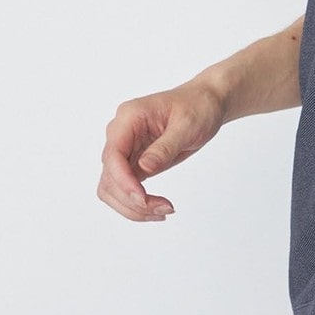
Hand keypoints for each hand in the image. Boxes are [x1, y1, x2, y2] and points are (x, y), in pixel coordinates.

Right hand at [97, 77, 224, 220]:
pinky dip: (137, 203)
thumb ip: (165, 147)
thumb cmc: (197, 107)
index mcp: (129, 117)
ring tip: (163, 211)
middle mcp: (121, 133)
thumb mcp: (187, 125)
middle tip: (162, 209)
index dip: (123, 181)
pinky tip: (158, 208)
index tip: (143, 199)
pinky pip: (125, 189)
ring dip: (132, 206)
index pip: (113, 154)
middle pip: (109, 176)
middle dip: (130, 199)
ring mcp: (125, 149)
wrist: (206, 103)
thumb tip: (144, 168)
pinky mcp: (133, 162)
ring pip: (112, 188)